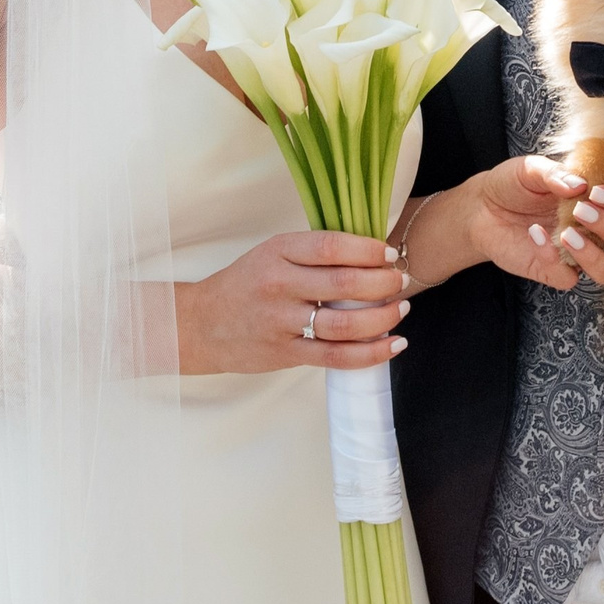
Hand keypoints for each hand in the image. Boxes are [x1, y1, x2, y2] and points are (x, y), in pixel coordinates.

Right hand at [176, 231, 409, 374]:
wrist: (202, 324)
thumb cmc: (245, 284)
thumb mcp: (271, 254)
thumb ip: (312, 253)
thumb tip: (369, 251)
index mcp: (278, 252)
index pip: (331, 246)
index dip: (367, 250)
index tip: (388, 254)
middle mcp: (279, 285)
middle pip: (344, 284)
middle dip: (383, 283)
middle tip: (399, 281)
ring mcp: (282, 322)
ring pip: (345, 324)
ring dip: (383, 317)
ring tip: (401, 309)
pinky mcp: (286, 353)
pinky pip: (337, 356)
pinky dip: (371, 352)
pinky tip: (393, 343)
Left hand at [406, 157, 603, 292]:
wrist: (480, 208)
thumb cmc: (512, 184)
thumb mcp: (530, 169)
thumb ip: (555, 174)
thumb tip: (579, 184)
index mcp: (598, 199)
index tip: (598, 192)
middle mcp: (595, 229)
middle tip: (582, 210)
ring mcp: (577, 253)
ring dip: (596, 255)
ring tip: (568, 234)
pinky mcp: (555, 271)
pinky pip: (567, 278)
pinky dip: (553, 259)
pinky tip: (535, 236)